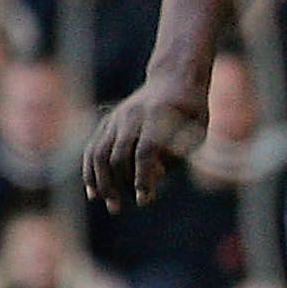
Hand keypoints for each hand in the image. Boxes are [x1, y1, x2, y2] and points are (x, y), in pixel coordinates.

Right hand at [82, 75, 206, 212]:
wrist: (173, 80)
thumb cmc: (191, 110)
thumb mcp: (196, 129)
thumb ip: (177, 151)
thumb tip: (153, 175)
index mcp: (157, 117)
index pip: (145, 152)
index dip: (143, 178)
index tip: (144, 200)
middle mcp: (132, 116)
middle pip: (117, 155)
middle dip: (118, 185)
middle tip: (123, 208)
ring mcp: (117, 119)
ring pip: (98, 153)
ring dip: (101, 182)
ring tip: (111, 205)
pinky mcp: (108, 123)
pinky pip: (92, 149)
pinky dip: (89, 172)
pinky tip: (93, 193)